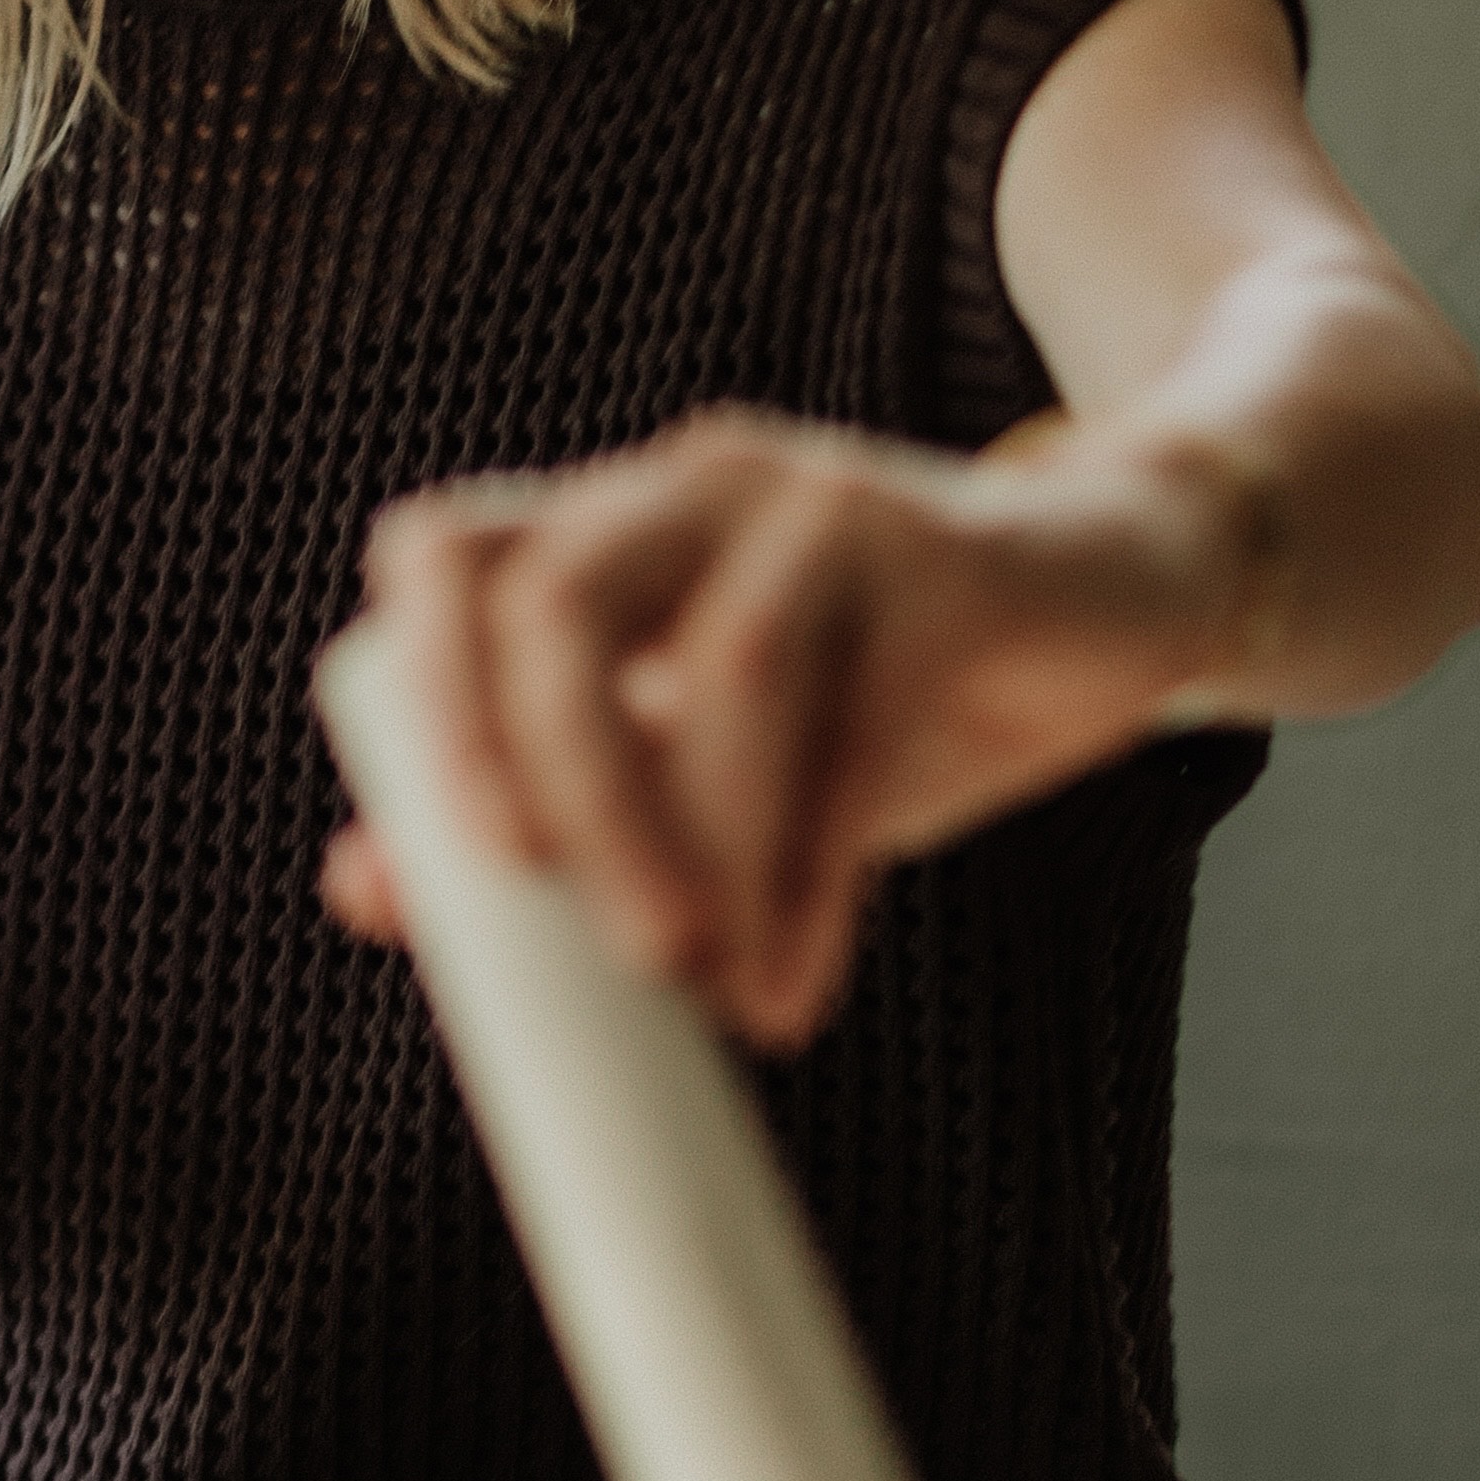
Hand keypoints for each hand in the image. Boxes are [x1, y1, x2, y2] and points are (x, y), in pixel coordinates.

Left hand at [318, 409, 1269, 1051]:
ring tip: (725, 992)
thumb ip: (559, 812)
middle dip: (573, 796)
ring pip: (727, 662)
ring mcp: (818, 501)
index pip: (449, 560)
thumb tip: (363, 887)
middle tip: (624, 955)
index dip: (431, 697)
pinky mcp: (944, 550)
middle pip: (560, 604)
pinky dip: (818, 863)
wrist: (1116, 605)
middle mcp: (689, 488)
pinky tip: (802, 970)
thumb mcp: (708, 763)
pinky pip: (865, 707)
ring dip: (714, 849)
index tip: (466, 867)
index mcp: (603, 527)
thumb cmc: (884, 691)